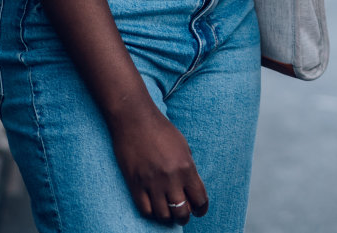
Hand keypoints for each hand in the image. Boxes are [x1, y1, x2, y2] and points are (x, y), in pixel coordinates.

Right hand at [108, 106, 208, 225]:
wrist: (135, 120)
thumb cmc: (161, 130)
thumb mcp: (183, 146)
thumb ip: (188, 168)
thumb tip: (191, 187)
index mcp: (186, 167)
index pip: (199, 199)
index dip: (201, 209)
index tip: (199, 211)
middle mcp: (171, 178)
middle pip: (181, 212)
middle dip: (184, 216)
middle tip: (183, 214)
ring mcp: (151, 183)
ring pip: (162, 215)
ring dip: (167, 216)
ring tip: (168, 212)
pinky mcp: (134, 184)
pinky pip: (145, 209)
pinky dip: (151, 212)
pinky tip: (154, 208)